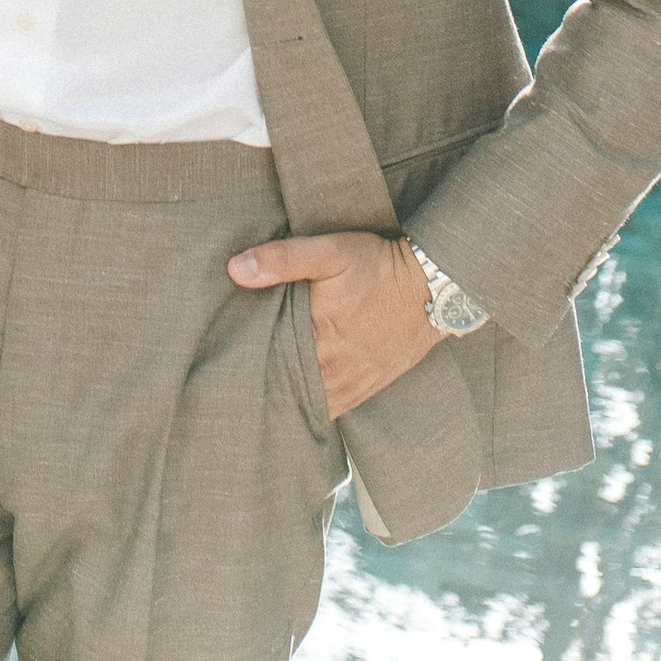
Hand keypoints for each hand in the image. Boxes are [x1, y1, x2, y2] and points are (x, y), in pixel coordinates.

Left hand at [228, 229, 437, 417]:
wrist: (433, 287)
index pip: (269, 364)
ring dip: (289, 397)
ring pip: (309, 404)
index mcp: (317, 341)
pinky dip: (315, 404)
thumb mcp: (331, 251)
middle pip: (286, 389)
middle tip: (238, 378)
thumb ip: (283, 260)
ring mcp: (352, 385)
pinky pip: (334, 408)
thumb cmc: (379, 267)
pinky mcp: (368, 388)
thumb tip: (235, 269)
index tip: (227, 359)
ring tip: (265, 389)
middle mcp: (333, 372)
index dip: (246, 364)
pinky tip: (300, 396)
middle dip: (264, 384)